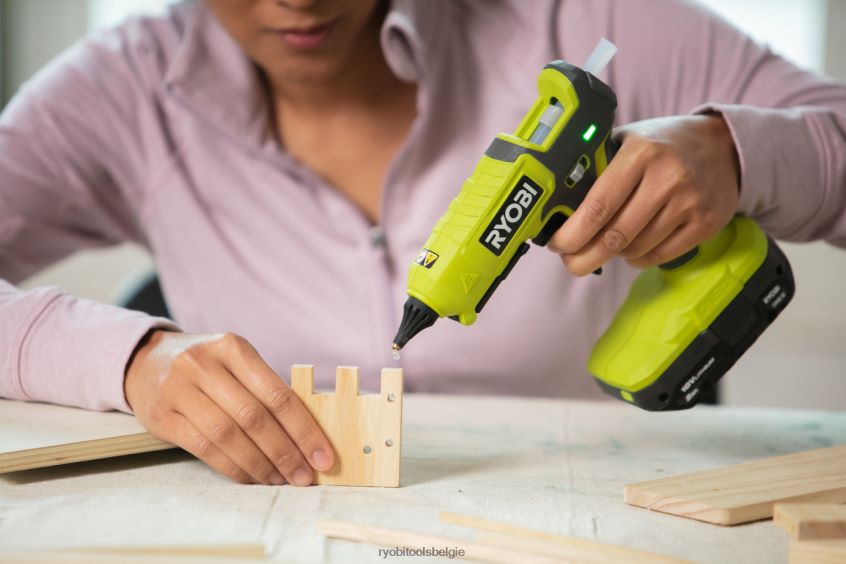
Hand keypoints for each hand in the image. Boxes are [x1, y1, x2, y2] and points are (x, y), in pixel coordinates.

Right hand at [124, 330, 333, 484]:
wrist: (145, 362)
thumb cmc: (207, 367)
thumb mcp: (235, 362)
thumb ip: (265, 390)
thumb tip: (307, 436)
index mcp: (233, 348)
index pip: (277, 394)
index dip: (304, 429)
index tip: (322, 455)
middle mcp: (204, 365)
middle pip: (254, 417)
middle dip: (285, 452)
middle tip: (303, 476)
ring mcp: (178, 389)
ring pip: (228, 435)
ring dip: (259, 464)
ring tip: (279, 480)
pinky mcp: (161, 416)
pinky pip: (204, 449)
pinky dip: (232, 467)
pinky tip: (250, 477)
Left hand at [548, 114, 739, 274]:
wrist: (725, 147)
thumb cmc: (664, 145)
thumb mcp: (629, 140)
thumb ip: (598, 165)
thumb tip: (559, 204)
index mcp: (641, 153)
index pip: (598, 206)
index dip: (572, 233)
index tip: (557, 244)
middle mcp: (667, 178)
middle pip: (614, 236)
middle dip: (584, 257)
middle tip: (571, 262)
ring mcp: (689, 203)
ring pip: (634, 249)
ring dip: (612, 254)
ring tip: (605, 243)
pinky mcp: (705, 224)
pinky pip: (657, 256)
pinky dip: (637, 258)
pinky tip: (631, 246)